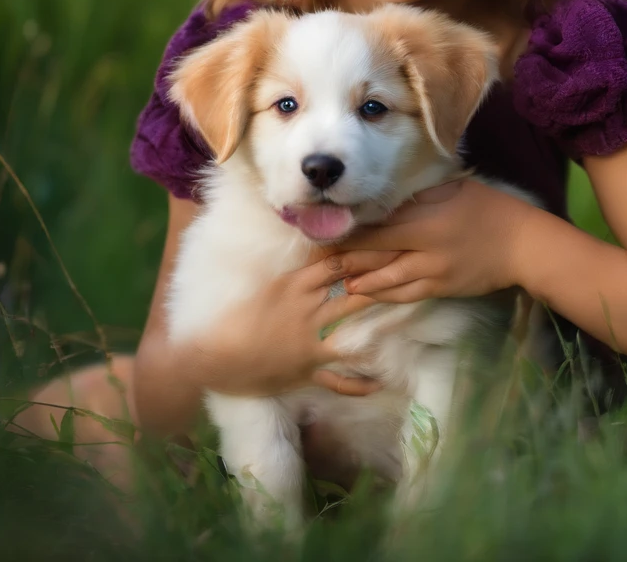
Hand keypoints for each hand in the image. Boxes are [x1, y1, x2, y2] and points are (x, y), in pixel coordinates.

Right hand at [192, 253, 399, 397]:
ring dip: (379, 328)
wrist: (215, 355)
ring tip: (405, 320)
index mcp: (297, 286)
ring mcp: (311, 343)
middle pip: (354, 293)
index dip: (366, 252)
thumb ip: (296, 271)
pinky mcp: (307, 371)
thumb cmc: (235, 315)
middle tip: (411, 270)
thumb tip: (319, 248)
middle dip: (382, 282)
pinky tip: (379, 384)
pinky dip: (358, 384)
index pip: (339, 263)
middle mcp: (309, 312)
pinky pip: (338, 380)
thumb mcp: (267, 285)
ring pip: (354, 333)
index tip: (390, 241)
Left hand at [325, 180, 530, 303]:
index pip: (379, 231)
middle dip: (347, 262)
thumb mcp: (454, 190)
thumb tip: (387, 197)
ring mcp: (434, 274)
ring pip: (388, 282)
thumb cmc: (490, 208)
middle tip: (320, 264)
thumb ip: (420, 195)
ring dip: (360, 283)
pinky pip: (406, 295)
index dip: (352, 235)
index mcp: (428, 221)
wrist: (524, 246)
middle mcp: (427, 251)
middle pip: (378, 258)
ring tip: (338, 283)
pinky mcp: (442, 289)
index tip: (329, 234)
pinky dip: (384, 294)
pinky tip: (367, 293)